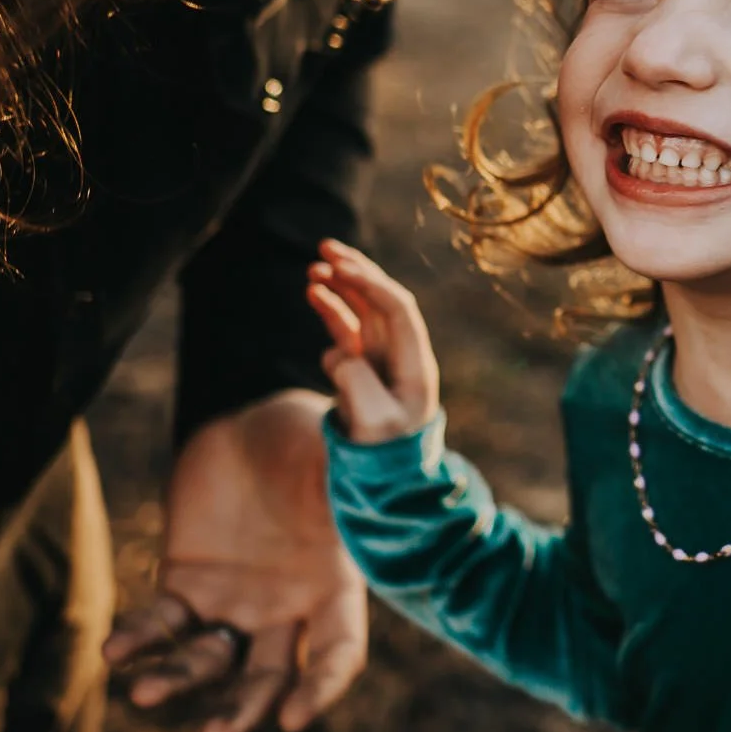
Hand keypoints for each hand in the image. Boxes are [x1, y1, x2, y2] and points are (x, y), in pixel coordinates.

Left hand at [102, 389, 369, 731]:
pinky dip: (139, 639)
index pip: (337, 652)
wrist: (254, 425)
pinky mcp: (186, 584)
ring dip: (177, 681)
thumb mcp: (342, 453)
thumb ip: (358, 470)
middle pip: (267, 678)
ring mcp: (234, 602)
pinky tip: (115, 652)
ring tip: (143, 695)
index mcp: (335, 586)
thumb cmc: (311, 437)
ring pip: (208, 661)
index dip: (320, 687)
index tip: (292, 718)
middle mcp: (286, 609)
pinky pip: (162, 623)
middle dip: (242, 712)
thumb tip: (370, 454)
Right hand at [304, 239, 440, 444]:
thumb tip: (342, 352)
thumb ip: (357, 383)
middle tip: (326, 249)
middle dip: (357, 272)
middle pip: (383, 301)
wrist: (382, 483)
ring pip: (364, 312)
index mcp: (416, 366)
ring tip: (314, 269)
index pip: (398, 310)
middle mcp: (403, 358)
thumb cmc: (381, 455)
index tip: (340, 267)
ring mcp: (383, 363)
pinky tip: (314, 296)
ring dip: (341, 287)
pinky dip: (332, 312)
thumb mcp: (372, 423)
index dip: (372, 284)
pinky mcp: (364, 372)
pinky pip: (349, 332)